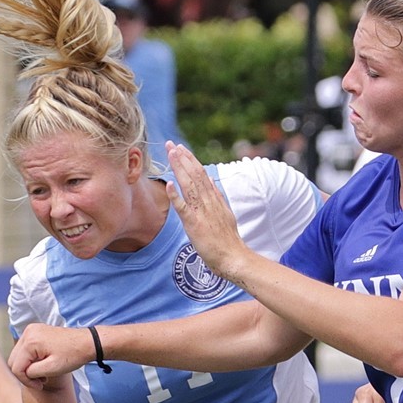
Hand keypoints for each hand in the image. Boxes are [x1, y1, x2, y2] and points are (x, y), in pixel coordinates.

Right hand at [9, 323, 93, 387]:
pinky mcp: (35, 331)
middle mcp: (28, 332)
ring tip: (43, 374)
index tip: (40, 385)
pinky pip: (24, 349)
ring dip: (27, 367)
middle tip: (41, 381)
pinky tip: (42, 364)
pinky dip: (30, 359)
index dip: (26, 380)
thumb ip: (32, 372)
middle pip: (13, 360)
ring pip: (18, 355)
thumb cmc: (73, 355)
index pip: (16, 367)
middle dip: (25, 374)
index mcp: (30, 341)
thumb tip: (23, 373)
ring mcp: (31, 330)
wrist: (87, 342)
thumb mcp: (52, 369)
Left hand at [164, 142, 250, 282]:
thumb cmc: (228, 240)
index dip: (190, 160)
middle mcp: (208, 202)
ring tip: (171, 154)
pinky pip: (183, 208)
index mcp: (214, 199)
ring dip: (179, 168)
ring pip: (189, 185)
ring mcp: (201, 212)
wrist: (234, 257)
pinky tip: (168, 184)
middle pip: (194, 175)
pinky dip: (176, 195)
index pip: (201, 174)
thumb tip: (210, 179)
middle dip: (182, 159)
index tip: (180, 149)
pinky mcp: (194, 224)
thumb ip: (217, 196)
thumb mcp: (225, 212)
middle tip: (170, 145)